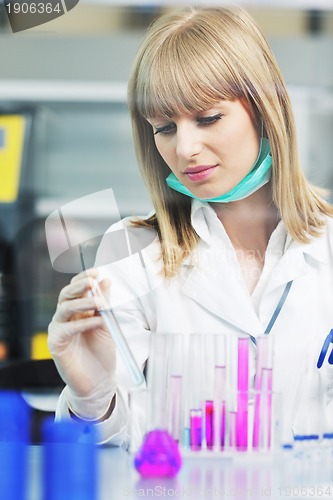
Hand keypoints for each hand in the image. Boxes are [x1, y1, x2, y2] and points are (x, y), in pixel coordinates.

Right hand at [48, 268, 116, 419]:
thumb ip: (104, 303)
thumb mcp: (107, 323)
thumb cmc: (102, 352)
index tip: (97, 271)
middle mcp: (65, 317)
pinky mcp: (56, 344)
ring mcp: (59, 329)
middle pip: (66, 294)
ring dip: (84, 302)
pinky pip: (67, 329)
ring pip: (65, 307)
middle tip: (93, 282)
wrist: (99, 381)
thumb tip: (105, 280)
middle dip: (80, 285)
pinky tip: (97, 321)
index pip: (76, 288)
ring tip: (101, 303)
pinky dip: (83, 323)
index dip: (84, 278)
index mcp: (77, 310)